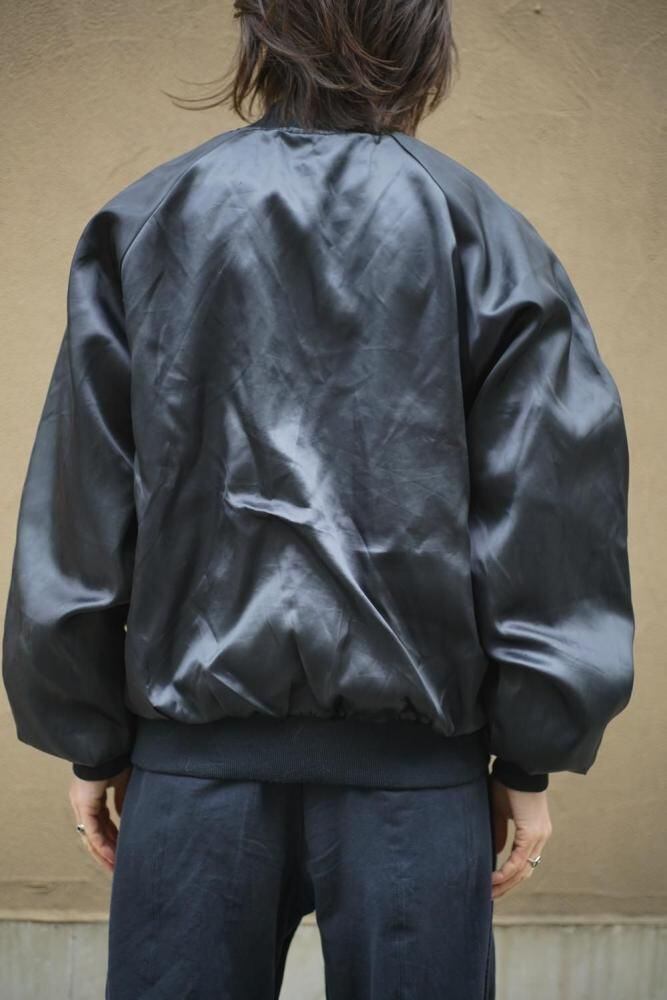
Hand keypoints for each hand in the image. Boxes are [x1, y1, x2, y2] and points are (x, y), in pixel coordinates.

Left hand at [69, 766, 131, 872]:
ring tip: (115, 867)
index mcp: (91, 796)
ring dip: (103, 854)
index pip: (100, 824)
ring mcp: (81, 805)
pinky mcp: (84, 805)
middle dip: (105, 852)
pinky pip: (92, 832)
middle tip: (116, 867)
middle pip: (92, 834)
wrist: (110, 746)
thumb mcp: (123, 783)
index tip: (121, 851)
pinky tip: (112, 856)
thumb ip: (121, 801)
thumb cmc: (117, 759)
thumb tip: (124, 817)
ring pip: (90, 837)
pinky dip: (103, 846)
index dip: (110, 838)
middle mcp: (82, 803)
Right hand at [489, 777, 552, 899]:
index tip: (494, 885)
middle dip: (507, 886)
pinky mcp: (531, 833)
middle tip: (490, 896)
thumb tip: (497, 853)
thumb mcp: (502, 811)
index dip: (511, 876)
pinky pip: (518, 860)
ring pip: (523, 870)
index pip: (525, 862)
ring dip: (506, 883)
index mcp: (536, 832)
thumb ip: (500, 832)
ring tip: (489, 892)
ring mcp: (539, 837)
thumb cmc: (508, 783)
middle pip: (526, 871)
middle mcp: (541, 837)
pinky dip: (506, 871)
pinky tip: (493, 878)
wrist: (518, 766)